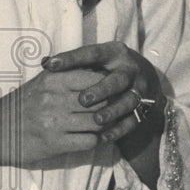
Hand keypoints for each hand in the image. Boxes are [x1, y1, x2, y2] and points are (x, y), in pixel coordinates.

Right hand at [0, 68, 107, 168]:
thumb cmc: (22, 104)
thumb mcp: (42, 82)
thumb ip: (68, 75)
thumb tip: (101, 71)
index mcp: (54, 79)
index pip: (96, 79)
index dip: (109, 87)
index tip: (114, 92)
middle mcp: (55, 98)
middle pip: (101, 102)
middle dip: (113, 107)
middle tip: (118, 111)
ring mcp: (55, 122)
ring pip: (98, 122)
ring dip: (107, 126)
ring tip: (108, 126)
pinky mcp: (54, 143)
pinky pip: (89, 142)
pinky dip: (96, 141)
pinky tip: (94, 139)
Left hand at [44, 42, 165, 143]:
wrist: (145, 77)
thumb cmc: (109, 68)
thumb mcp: (96, 59)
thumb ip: (73, 62)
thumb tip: (45, 63)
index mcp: (115, 53)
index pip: (93, 53)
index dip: (72, 58)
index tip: (52, 65)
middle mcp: (130, 70)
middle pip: (118, 79)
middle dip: (102, 89)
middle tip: (83, 100)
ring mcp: (139, 89)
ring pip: (128, 101)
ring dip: (113, 111)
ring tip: (96, 120)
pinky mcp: (143, 108)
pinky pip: (133, 120)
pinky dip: (119, 130)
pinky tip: (104, 137)